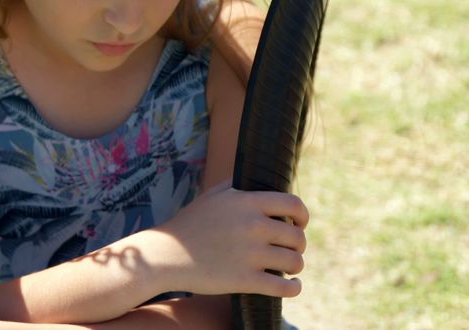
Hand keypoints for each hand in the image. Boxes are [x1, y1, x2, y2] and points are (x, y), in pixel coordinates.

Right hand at [156, 182, 308, 297]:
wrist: (165, 254)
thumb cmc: (191, 223)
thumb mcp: (214, 195)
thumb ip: (241, 186)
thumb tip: (264, 181)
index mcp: (248, 202)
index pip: (294, 205)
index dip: (303, 216)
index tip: (300, 224)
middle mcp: (253, 226)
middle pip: (297, 236)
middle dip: (298, 245)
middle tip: (291, 249)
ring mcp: (250, 254)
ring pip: (294, 262)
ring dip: (296, 266)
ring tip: (289, 268)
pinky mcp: (244, 280)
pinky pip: (284, 287)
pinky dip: (294, 287)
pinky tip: (293, 285)